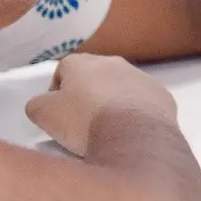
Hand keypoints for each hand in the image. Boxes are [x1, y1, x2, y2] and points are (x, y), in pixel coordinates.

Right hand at [24, 53, 179, 155]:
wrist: (135, 137)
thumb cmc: (84, 122)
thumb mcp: (44, 114)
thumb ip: (37, 104)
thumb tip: (45, 103)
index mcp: (83, 62)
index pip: (63, 70)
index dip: (57, 91)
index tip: (59, 113)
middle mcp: (114, 62)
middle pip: (94, 76)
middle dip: (87, 95)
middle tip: (83, 122)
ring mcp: (142, 77)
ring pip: (122, 88)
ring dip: (114, 103)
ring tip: (110, 129)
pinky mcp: (163, 96)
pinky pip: (144, 103)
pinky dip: (137, 114)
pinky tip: (132, 132)